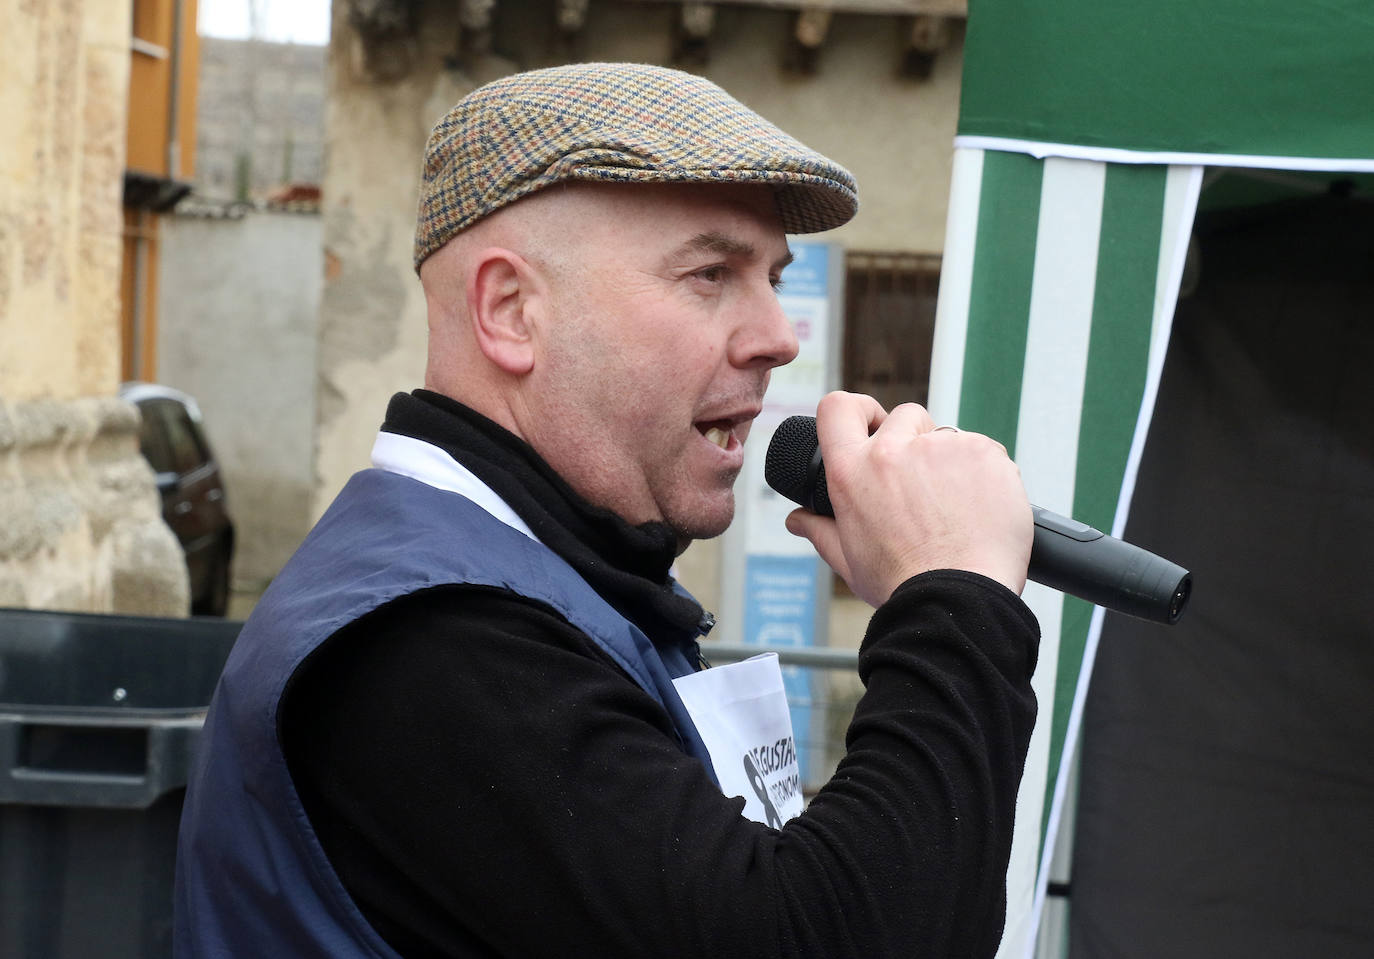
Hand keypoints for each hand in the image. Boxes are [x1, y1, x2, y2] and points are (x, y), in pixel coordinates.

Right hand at [783, 392, 1032, 605]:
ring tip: (957, 510)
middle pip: (905, 416)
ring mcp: (941, 448)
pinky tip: (981, 510)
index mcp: (853, 472)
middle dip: (915, 440)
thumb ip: (819, 530)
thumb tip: (797, 520)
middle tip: (924, 486)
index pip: (838, 407)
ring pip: (949, 438)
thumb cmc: (902, 585)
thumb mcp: (848, 560)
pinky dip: (985, 475)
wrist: (957, 601)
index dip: (858, 411)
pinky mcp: (983, 453)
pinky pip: (984, 451)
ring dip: (952, 462)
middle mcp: (893, 450)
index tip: (872, 424)